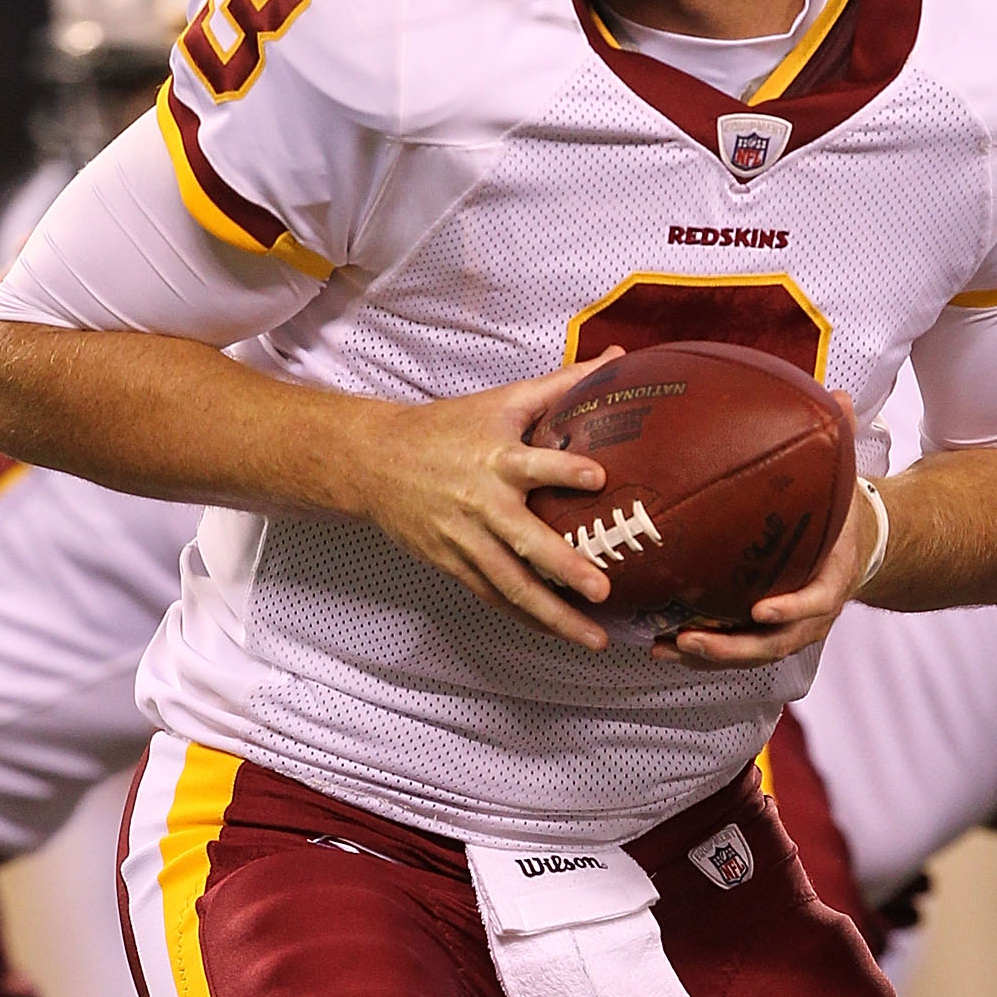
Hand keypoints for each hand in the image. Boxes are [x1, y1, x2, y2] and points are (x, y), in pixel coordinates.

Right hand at [348, 354, 617, 650]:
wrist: (376, 463)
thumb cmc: (449, 428)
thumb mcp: (503, 400)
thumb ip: (564, 384)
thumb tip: (620, 358)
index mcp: (496, 458)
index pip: (534, 462)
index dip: (565, 467)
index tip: (599, 477)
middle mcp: (482, 503)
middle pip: (524, 540)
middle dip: (564, 566)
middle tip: (602, 589)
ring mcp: (466, 541)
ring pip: (512, 584)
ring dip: (553, 615)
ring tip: (594, 638)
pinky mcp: (454, 565)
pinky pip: (495, 598)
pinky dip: (527, 618)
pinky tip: (558, 634)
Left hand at [654, 444, 872, 672]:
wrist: (852, 549)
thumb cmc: (839, 514)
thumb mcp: (844, 480)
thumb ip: (840, 442)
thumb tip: (838, 396)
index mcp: (832, 579)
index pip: (816, 601)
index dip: (792, 610)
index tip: (762, 610)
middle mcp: (810, 615)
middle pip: (773, 643)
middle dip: (731, 647)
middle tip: (691, 638)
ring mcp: (787, 629)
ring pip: (748, 654)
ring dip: (707, 656)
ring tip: (664, 647)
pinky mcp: (764, 634)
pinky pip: (733, 650)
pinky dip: (700, 652)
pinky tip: (660, 644)